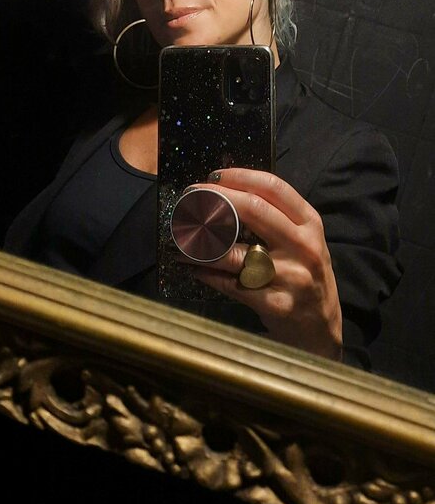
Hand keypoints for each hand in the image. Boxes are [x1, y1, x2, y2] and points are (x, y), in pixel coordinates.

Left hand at [182, 168, 342, 360]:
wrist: (322, 327)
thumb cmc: (305, 275)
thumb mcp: (303, 240)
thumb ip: (276, 217)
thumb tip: (227, 191)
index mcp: (310, 223)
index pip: (274, 187)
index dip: (240, 177)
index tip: (214, 176)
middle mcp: (303, 246)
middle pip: (253, 210)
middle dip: (216, 199)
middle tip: (191, 197)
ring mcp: (291, 276)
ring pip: (235, 252)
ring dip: (201, 243)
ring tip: (181, 236)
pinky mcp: (275, 304)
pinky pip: (231, 284)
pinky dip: (207, 274)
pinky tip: (193, 267)